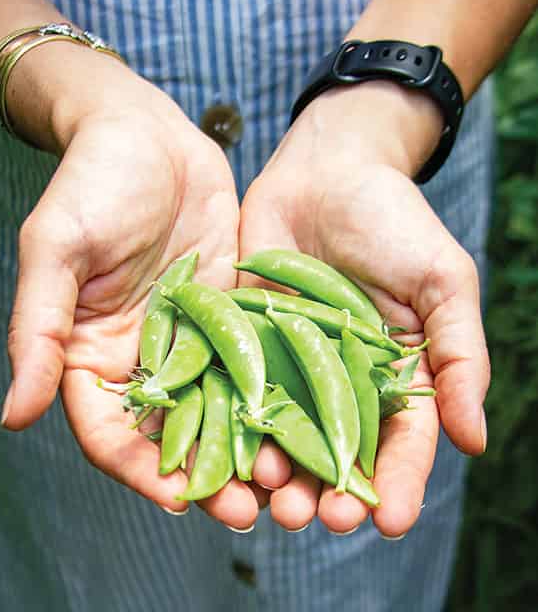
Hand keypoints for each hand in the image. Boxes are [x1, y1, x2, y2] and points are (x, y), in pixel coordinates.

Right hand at [0, 51, 285, 529]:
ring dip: (249, 452)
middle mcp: (137, 361)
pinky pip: (256, 368)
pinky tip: (315, 425)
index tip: (182, 498)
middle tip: (250, 511)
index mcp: (86, 357)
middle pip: (170, 437)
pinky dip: (280, 402)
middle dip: (207, 477)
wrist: (144, 129)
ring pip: (219, 413)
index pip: (109, 434)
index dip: (141, 471)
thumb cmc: (87, 184)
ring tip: (290, 486)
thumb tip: (13, 416)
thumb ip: (36, 333)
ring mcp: (188, 342)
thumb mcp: (54, 252)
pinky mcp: (232, 317)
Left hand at [238, 82, 488, 536]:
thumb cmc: (394, 220)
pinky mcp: (236, 341)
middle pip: (329, 451)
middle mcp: (335, 381)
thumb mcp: (441, 282)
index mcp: (392, 377)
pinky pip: (227, 390)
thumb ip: (458, 358)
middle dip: (320, 490)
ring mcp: (283, 364)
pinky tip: (215, 453)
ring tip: (261, 501)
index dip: (391, 483)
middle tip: (305, 520)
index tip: (383, 521)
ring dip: (269, 471)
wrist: (325, 168)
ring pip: (276, 432)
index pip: (397, 444)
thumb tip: (474, 441)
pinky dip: (222, 424)